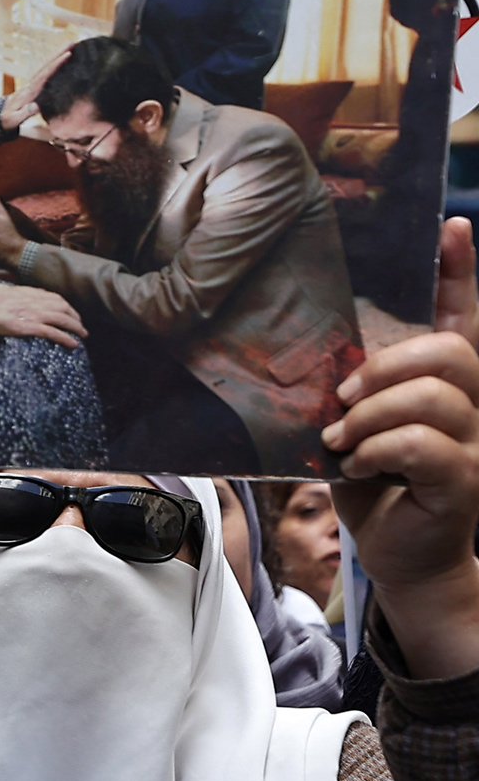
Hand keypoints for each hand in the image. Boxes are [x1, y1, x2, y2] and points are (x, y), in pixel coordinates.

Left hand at [0, 50, 68, 130]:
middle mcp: (31, 84)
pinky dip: (53, 63)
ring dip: (57, 55)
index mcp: (29, 92)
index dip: (56, 65)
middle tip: (71, 42)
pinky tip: (61, 58)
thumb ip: (24, 113)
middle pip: (46, 66)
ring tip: (69, 45)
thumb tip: (36, 106)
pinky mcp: (33, 85)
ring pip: (45, 66)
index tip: (67, 55)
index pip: (44, 75)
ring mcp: (31, 83)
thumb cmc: (7, 119)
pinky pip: (45, 71)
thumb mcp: (13, 120)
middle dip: (58, 54)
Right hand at [0, 283, 83, 347]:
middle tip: (80, 326)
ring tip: (82, 335)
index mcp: (29, 292)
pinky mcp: (30, 327)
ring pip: (63, 319)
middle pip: (63, 307)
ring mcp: (34, 314)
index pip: (54, 297)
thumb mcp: (2, 289)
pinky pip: (53, 332)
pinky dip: (66, 338)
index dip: (65, 306)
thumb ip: (14, 292)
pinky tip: (73, 344)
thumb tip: (16, 292)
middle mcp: (35, 302)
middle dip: (75, 317)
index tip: (70, 312)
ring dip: (76, 327)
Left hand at [327, 218, 478, 679]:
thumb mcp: (358, 425)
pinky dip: (380, 449)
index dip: (460, 271)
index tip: (450, 226)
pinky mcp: (465, 481)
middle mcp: (477, 404)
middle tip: (342, 396)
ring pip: (435, 396)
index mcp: (450, 382)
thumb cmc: (375, 483)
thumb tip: (319, 360)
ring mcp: (478, 442)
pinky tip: (358, 464)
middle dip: (387, 365)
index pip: (465, 316)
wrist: (400, 554)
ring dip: (374, 413)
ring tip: (343, 439)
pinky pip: (423, 445)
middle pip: (449, 350)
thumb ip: (355, 390)